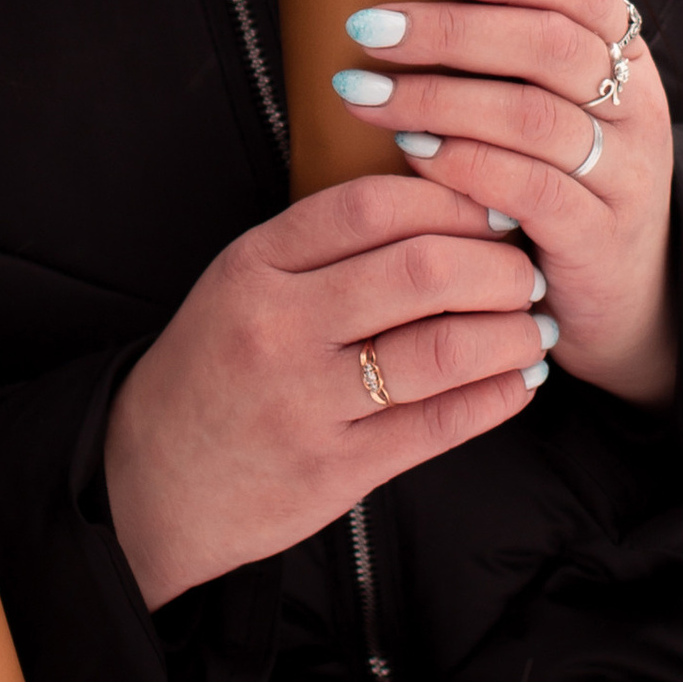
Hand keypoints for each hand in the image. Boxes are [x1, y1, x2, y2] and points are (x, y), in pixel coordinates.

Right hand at [102, 172, 554, 607]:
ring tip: (533, 326)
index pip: (372, 206)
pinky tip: (520, 381)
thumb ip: (322, 244)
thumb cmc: (212, 369)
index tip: (492, 208)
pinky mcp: (335, 469)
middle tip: (525, 271)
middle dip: (496, 265)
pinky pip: (439, 424)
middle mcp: (278, 326)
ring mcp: (306, 402)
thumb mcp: (242, 283)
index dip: (449, 199)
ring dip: (510, 333)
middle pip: (419, 270)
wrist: (148, 482)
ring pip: (441, 349)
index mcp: (254, 266)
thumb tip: (444, 205)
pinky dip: (497, 396)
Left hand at [325, 0, 673, 408]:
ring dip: (437, 98)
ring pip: (532, 116)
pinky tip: (410, 154)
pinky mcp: (600, 239)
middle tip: (370, 27)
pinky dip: (465, 165)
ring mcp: (626, 176)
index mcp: (628, 62)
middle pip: (549, 47)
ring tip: (364, 93)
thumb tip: (397, 1)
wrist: (623, 301)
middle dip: (450, 31)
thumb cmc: (563, 186)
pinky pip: (531, 190)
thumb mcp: (553, 112)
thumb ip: (504, 62)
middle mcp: (637, 110)